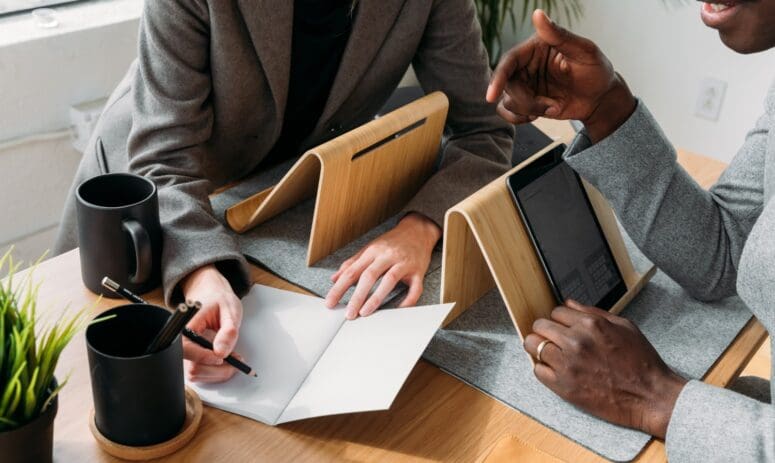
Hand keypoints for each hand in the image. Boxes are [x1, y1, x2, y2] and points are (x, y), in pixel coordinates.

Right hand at [180, 264, 243, 382]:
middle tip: (237, 359)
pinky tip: (226, 360)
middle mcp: (181, 341)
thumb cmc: (219, 300)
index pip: (186, 349)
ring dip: (218, 372)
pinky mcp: (192, 358)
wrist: (212, 295)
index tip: (224, 356)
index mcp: (185, 326)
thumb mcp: (230, 310)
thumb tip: (222, 351)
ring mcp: (186, 352)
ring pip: (197, 374)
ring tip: (233, 358)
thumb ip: (228, 331)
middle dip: (218, 368)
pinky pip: (201, 373)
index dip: (205, 357)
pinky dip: (216, 372)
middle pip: (193, 368)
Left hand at [324, 213, 441, 319]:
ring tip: (365, 312)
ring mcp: (403, 263)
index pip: (352, 271)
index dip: (339, 288)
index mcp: (372, 251)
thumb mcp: (369, 249)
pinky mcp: (418, 270)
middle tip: (349, 313)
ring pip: (389, 280)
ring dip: (376, 298)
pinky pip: (415, 288)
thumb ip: (352, 264)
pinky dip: (408, 300)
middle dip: (357, 296)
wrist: (417, 230)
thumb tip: (334, 278)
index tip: (330, 303)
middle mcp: (387, 256)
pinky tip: (398, 309)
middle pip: (369, 276)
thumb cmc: (392, 242)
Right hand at [486, 10, 636, 142]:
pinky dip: (520, 118)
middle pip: (507, 85)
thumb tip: (538, 14)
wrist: (601, 99)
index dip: (498, 77)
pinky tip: (539, 115)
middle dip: (524, 100)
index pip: (509, 61)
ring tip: (553, 107)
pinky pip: (509, 112)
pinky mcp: (526, 101)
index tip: (491, 96)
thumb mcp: (584, 51)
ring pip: (507, 101)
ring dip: (529, 109)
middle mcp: (526, 65)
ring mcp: (525, 84)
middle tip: (549, 106)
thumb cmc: (597, 71)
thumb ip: (559, 35)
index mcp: (536, 47)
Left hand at [523, 300, 686, 437]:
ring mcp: (568, 365)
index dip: (559, 319)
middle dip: (545, 330)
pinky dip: (543, 368)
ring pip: (533, 346)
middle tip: (553, 338)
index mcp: (591, 325)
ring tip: (552, 353)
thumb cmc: (641, 362)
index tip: (562, 326)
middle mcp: (576, 342)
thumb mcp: (624, 326)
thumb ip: (593, 313)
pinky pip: (537, 370)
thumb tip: (569, 303)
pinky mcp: (564, 386)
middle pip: (539, 326)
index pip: (556, 311)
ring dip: (540, 348)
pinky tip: (555, 369)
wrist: (650, 396)